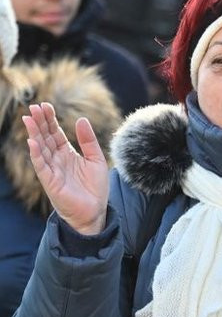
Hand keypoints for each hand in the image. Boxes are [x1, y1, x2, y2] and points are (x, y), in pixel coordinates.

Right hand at [23, 103, 108, 234]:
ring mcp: (52, 170)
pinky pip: (41, 166)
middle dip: (39, 122)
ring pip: (40, 149)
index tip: (45, 105)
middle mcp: (57, 160)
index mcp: (67, 153)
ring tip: (29, 119)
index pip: (54, 133)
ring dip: (34, 134)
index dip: (49, 120)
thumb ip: (88, 140)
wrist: (95, 211)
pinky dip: (36, 154)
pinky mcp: (50, 182)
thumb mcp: (96, 159)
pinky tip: (32, 142)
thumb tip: (82, 119)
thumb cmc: (95, 187)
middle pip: (45, 137)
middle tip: (33, 106)